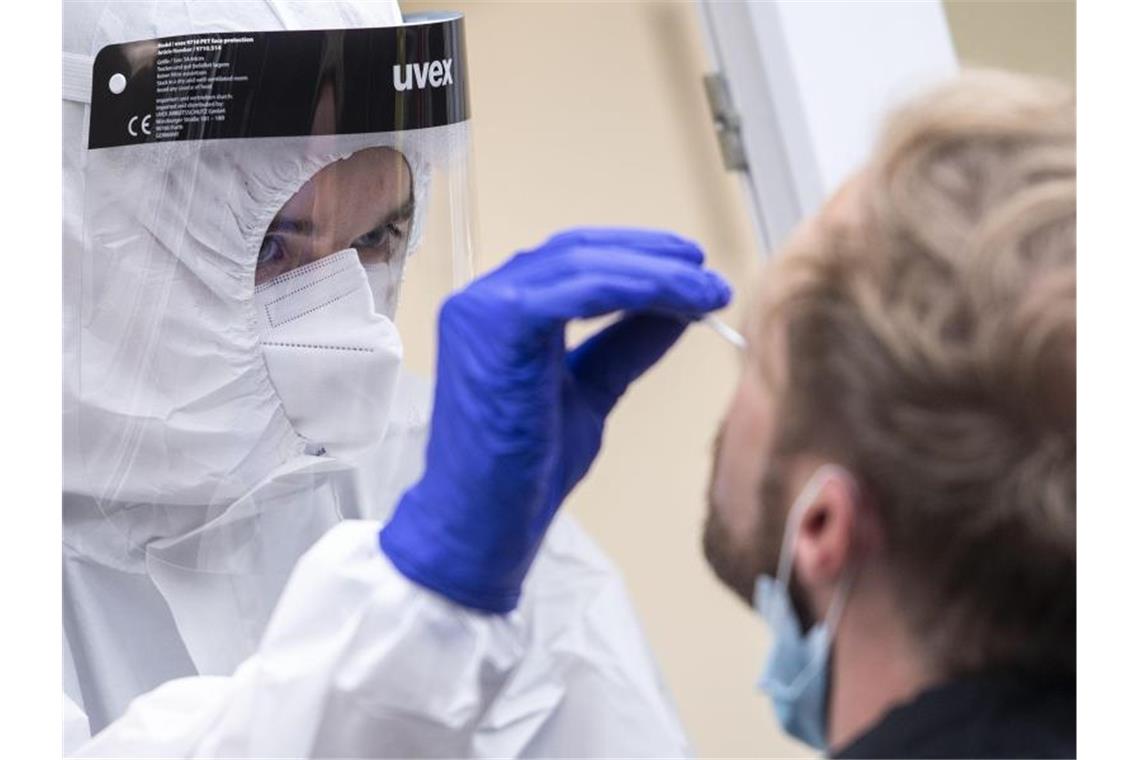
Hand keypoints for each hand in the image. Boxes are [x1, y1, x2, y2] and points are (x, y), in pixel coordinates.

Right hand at [379, 228, 731, 611]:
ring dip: (657, 272)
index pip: (574, 261)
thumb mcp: (591, 391)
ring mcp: (484, 306)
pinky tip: (678, 300)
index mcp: (500, 311)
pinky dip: (636, 288)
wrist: (485, 522)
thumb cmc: (525, 468)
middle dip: (654, 258)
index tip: (694, 273)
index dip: (637, 258)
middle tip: (711, 279)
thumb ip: (624, 346)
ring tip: (708, 292)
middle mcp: (484, 298)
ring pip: (584, 263)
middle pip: (580, 252)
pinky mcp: (497, 322)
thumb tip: (677, 311)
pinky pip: (579, 290)